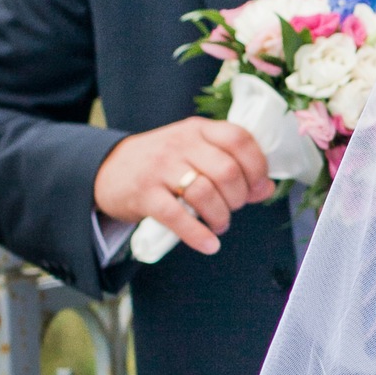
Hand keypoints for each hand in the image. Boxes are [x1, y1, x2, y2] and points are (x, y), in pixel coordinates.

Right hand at [94, 117, 274, 256]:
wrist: (108, 170)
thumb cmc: (163, 163)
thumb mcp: (195, 153)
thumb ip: (231, 164)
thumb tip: (267, 188)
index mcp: (198, 130)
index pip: (239, 138)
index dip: (257, 166)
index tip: (258, 187)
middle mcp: (180, 144)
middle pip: (227, 170)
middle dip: (239, 197)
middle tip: (233, 208)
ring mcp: (160, 167)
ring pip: (205, 193)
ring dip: (220, 216)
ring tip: (219, 224)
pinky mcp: (144, 194)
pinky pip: (177, 216)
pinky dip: (198, 235)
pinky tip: (209, 244)